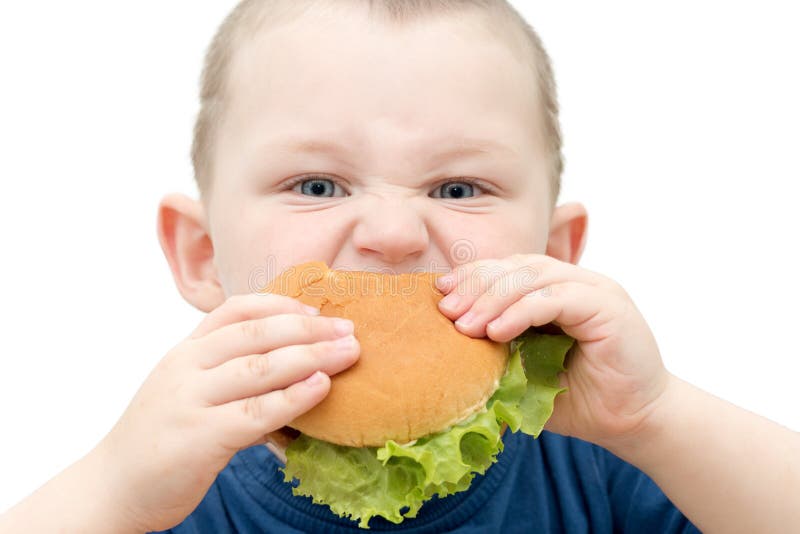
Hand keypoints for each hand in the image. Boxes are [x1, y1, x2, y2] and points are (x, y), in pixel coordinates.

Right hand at [95, 294, 359, 531]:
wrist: (111, 487)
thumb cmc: (163, 438)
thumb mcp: (189, 391)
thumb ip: (230, 374)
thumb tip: (296, 367)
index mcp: (186, 351)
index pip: (236, 310)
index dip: (281, 305)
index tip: (317, 311)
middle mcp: (186, 367)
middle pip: (256, 334)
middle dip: (309, 329)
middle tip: (349, 330)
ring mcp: (190, 400)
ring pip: (259, 367)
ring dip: (311, 356)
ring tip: (349, 352)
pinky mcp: (198, 437)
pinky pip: (255, 412)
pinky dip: (294, 397)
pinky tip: (321, 388)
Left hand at [435, 254, 668, 449]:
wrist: (635, 424)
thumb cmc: (580, 399)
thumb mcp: (527, 370)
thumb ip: (499, 350)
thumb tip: (447, 346)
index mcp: (557, 289)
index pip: (509, 269)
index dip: (473, 277)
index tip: (440, 295)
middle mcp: (577, 282)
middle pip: (517, 267)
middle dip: (476, 286)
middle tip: (446, 311)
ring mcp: (595, 290)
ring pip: (534, 277)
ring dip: (493, 299)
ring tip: (465, 325)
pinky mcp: (609, 307)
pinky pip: (556, 298)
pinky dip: (522, 312)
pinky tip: (496, 332)